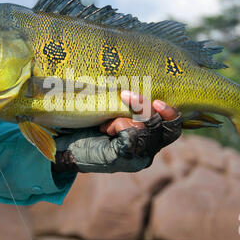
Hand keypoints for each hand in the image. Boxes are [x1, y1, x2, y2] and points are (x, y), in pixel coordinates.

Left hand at [52, 91, 181, 172]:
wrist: (66, 150)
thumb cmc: (89, 128)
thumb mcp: (112, 113)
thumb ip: (127, 105)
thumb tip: (134, 80)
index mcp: (149, 139)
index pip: (173, 128)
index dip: (172, 114)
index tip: (159, 101)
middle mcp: (148, 151)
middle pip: (167, 130)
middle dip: (152, 109)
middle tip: (132, 95)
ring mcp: (136, 157)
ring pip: (148, 130)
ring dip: (129, 115)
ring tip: (112, 111)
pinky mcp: (122, 159)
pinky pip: (130, 135)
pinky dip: (119, 125)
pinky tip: (105, 127)